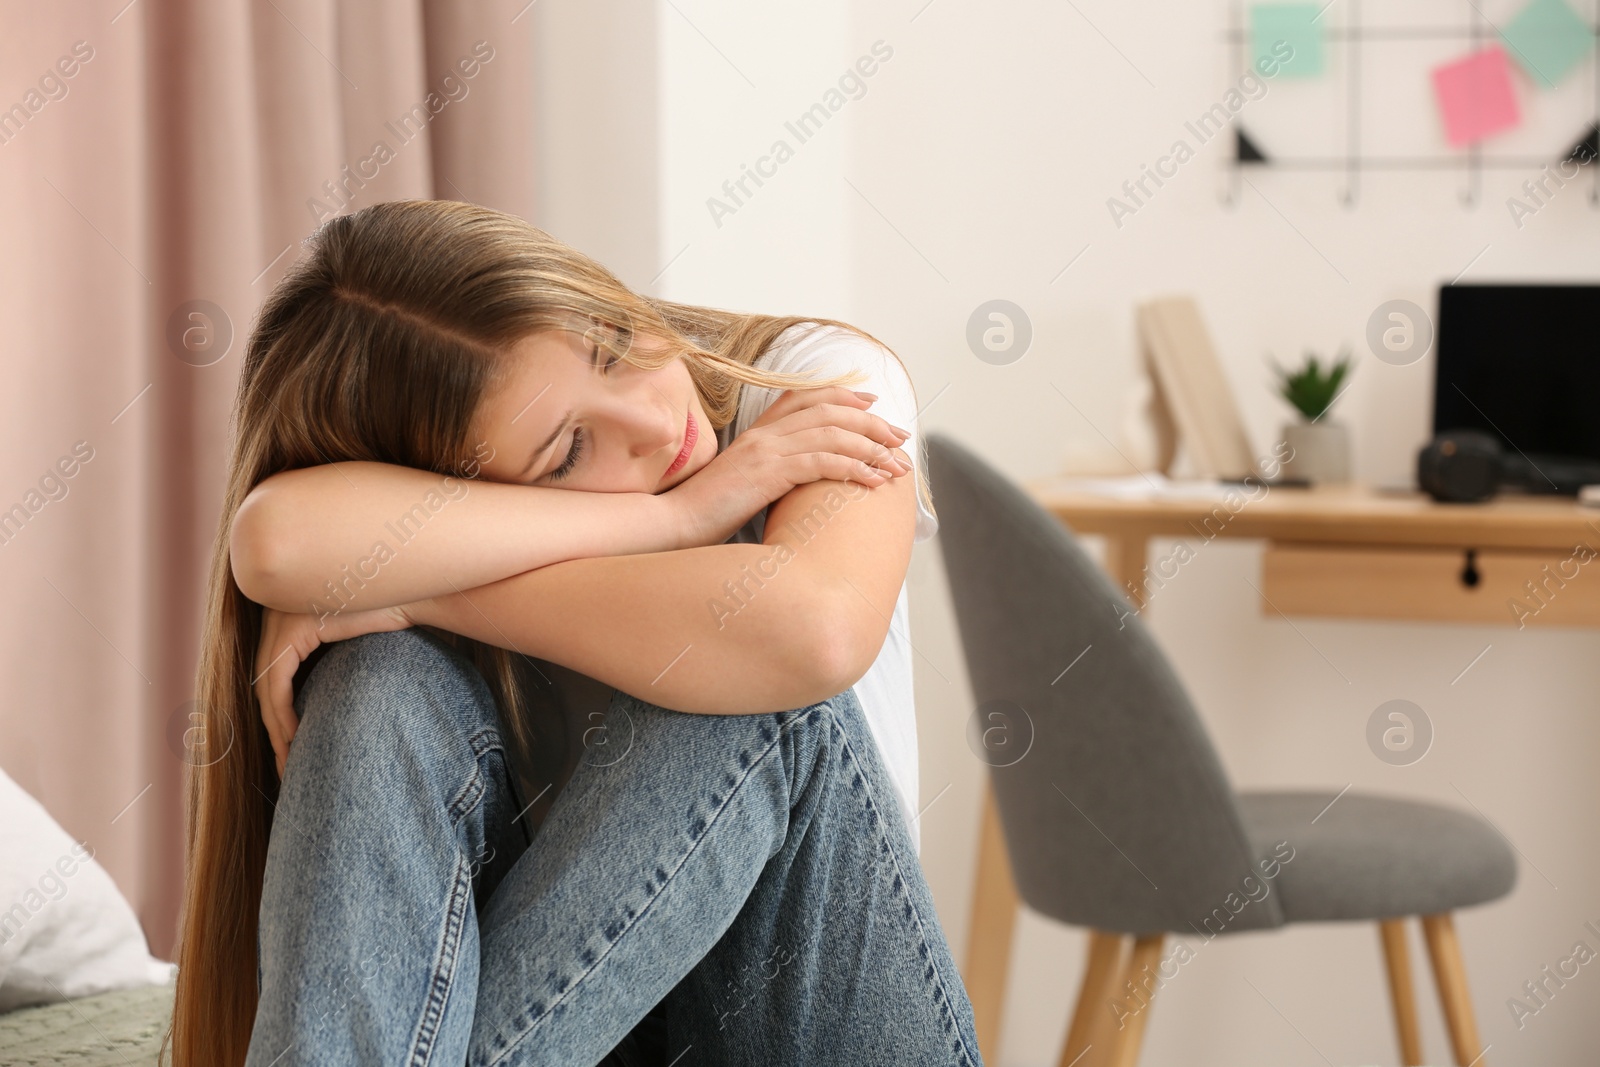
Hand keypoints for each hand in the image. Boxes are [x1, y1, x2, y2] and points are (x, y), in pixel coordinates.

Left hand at [254, 603, 413, 777]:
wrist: (415, 596)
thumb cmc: (393, 620)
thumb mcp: (349, 647)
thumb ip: (325, 665)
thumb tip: (317, 702)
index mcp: (286, 615)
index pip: (272, 675)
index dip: (276, 714)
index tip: (289, 748)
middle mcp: (276, 612)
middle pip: (264, 681)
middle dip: (272, 727)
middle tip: (283, 764)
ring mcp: (281, 617)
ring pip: (266, 684)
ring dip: (275, 726)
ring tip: (288, 758)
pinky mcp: (293, 628)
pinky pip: (276, 680)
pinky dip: (281, 712)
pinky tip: (294, 737)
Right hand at [663, 387, 910, 546]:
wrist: (676, 523)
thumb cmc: (709, 511)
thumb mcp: (743, 482)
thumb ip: (771, 470)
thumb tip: (803, 477)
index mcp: (758, 432)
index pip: (806, 397)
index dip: (844, 396)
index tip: (874, 406)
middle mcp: (764, 434)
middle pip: (829, 412)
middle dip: (872, 424)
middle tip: (900, 438)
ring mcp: (766, 450)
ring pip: (832, 434)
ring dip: (871, 448)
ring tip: (897, 465)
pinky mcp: (768, 473)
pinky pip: (822, 462)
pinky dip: (854, 468)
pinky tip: (873, 481)